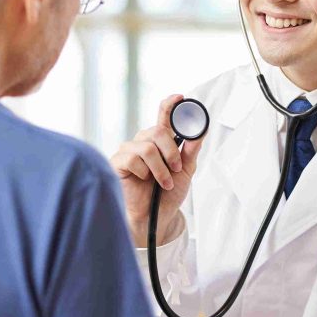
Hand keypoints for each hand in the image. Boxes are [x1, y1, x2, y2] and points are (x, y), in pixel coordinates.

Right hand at [110, 94, 204, 247]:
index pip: (163, 116)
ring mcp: (129, 151)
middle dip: (171, 151)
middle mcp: (142, 142)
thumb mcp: (185, 171)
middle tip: (176, 168)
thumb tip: (199, 131)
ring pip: (147, 147)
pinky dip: (145, 173)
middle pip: (158, 131)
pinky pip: (133, 159)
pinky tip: (144, 182)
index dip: (170, 105)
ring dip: (160, 168)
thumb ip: (190, 150)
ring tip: (164, 182)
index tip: (180, 97)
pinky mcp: (117, 163)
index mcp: (159, 141)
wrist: (155, 219)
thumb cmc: (166, 194)